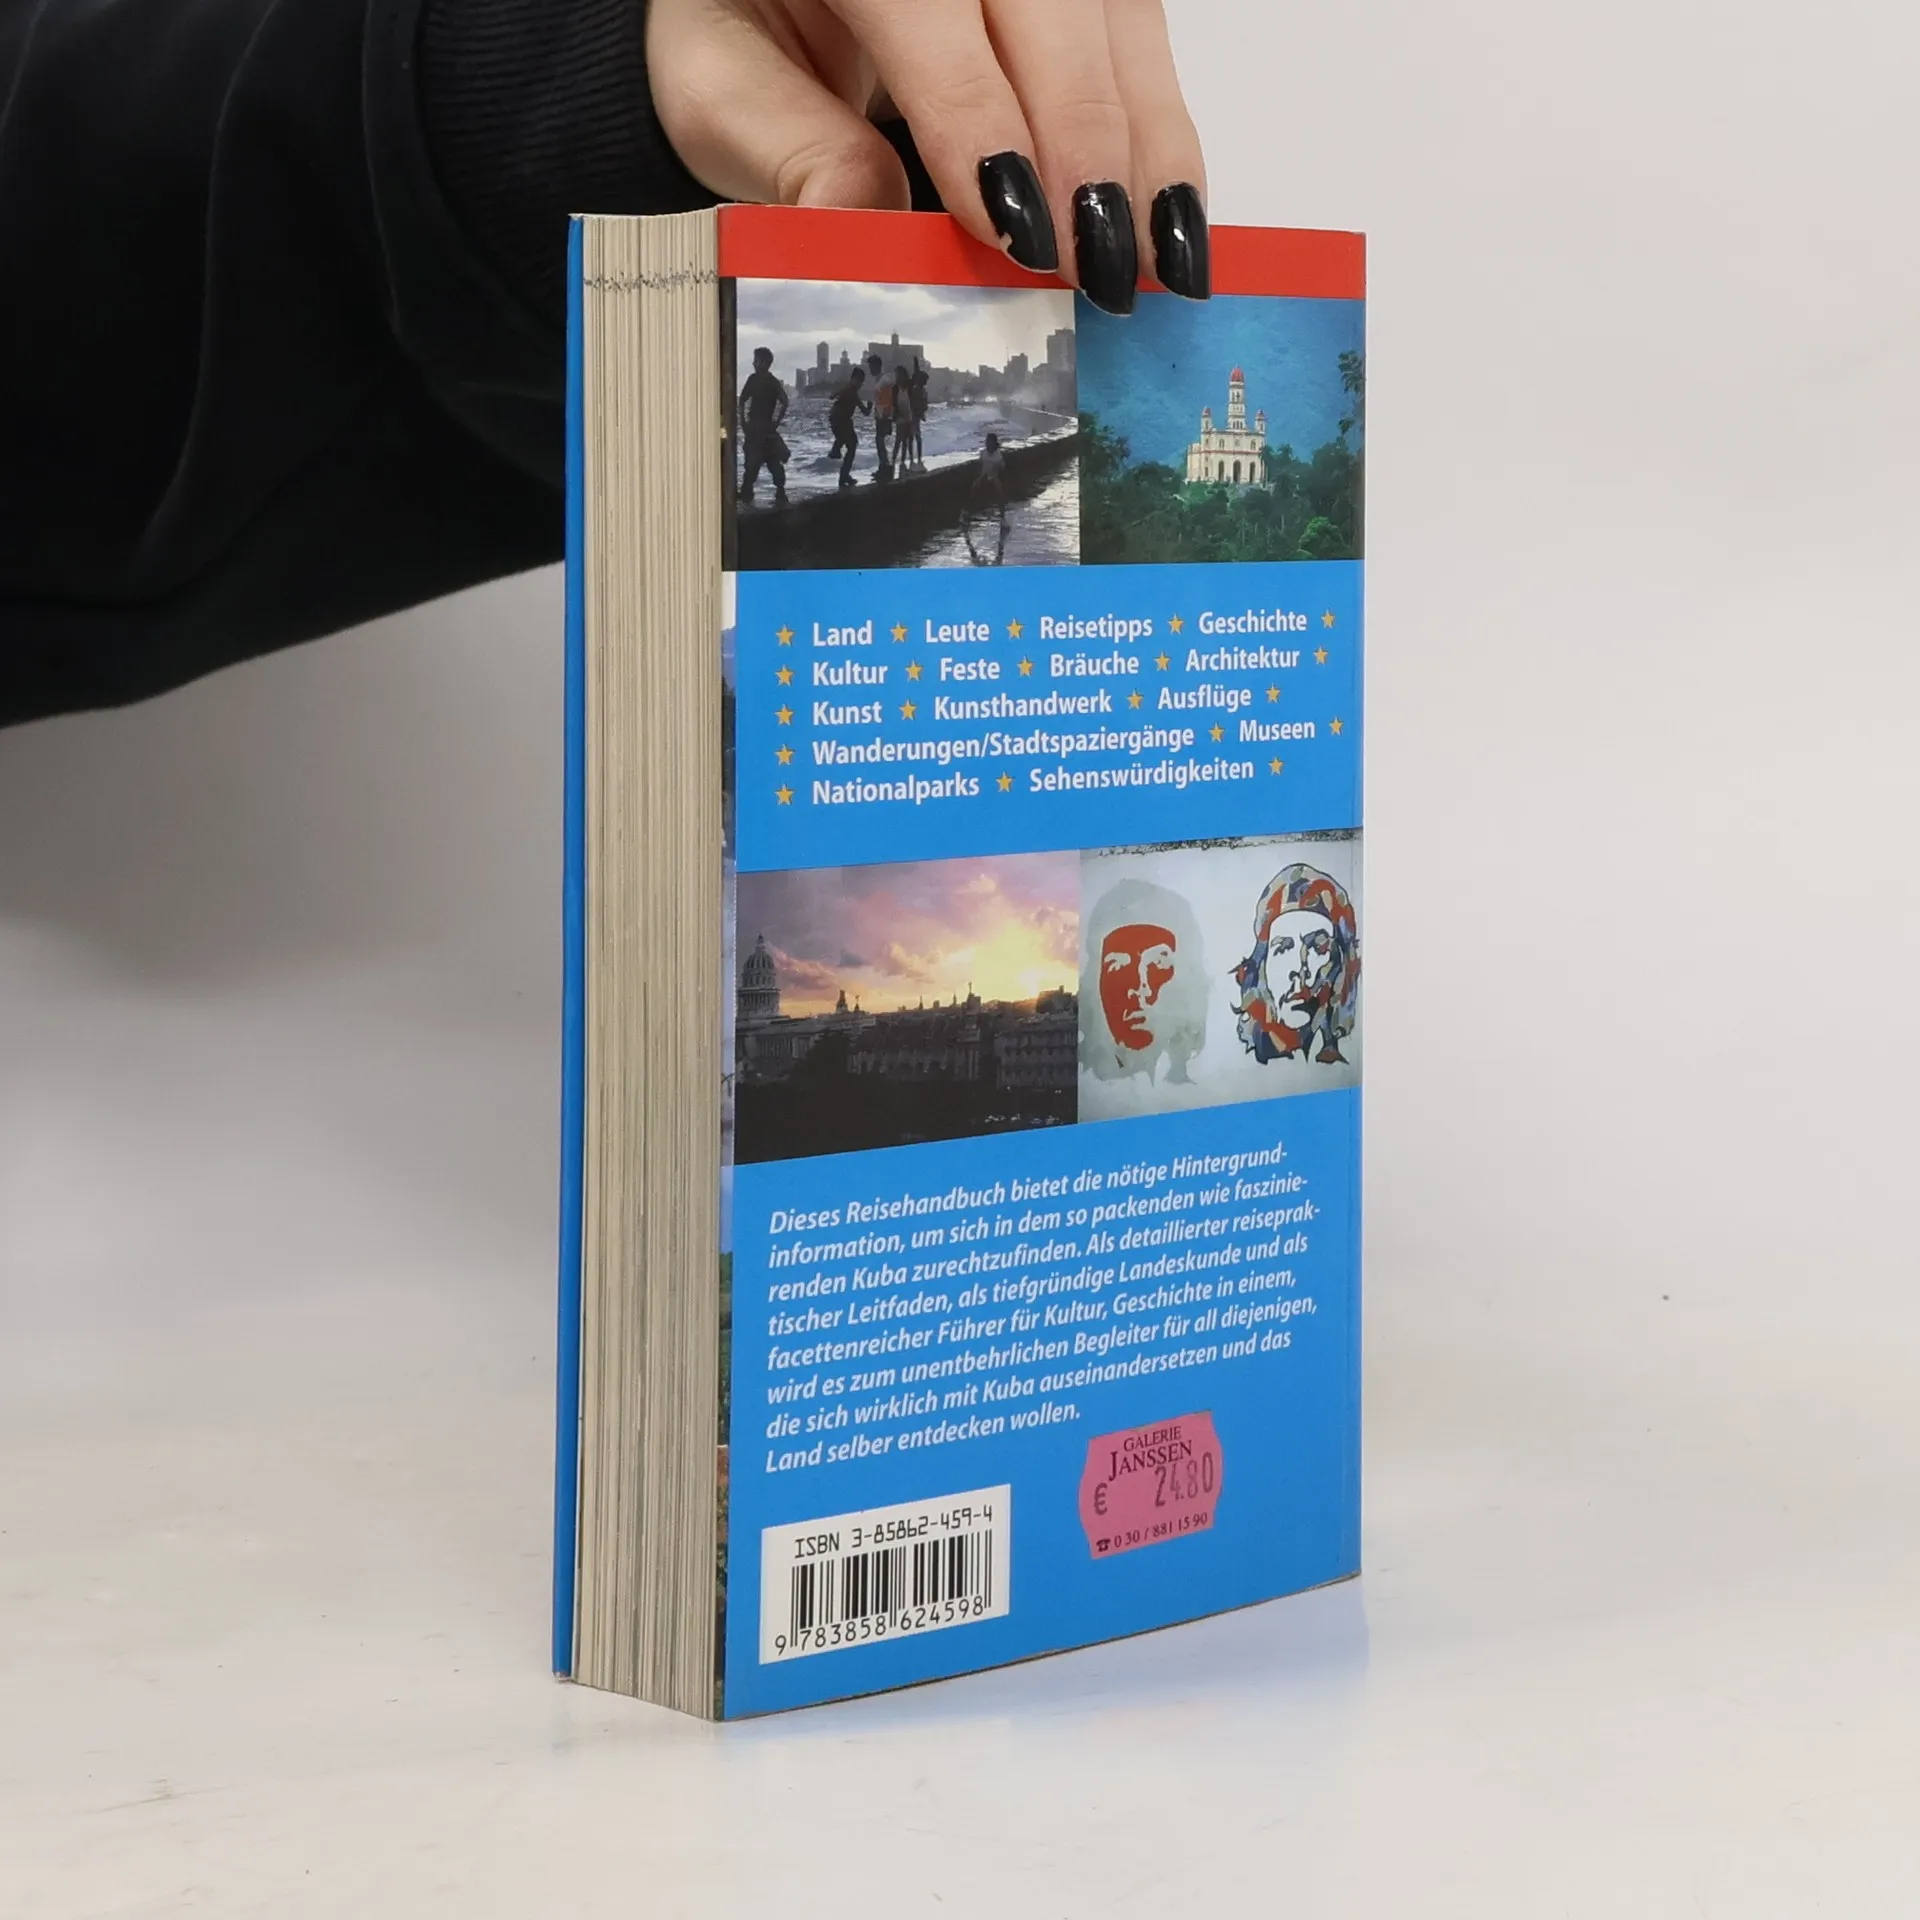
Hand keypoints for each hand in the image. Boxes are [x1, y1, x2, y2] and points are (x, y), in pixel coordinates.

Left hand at [646, 0, 1209, 311]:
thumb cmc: (746, 23)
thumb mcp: (719, 85)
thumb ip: (790, 152)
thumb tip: (863, 232)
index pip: (930, 7)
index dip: (978, 119)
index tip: (1014, 232)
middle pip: (1051, 3)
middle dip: (1084, 142)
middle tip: (1095, 267)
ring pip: (1119, 16)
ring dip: (1146, 143)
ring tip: (1156, 260)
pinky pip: (1143, 34)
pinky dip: (1163, 128)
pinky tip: (1170, 215)